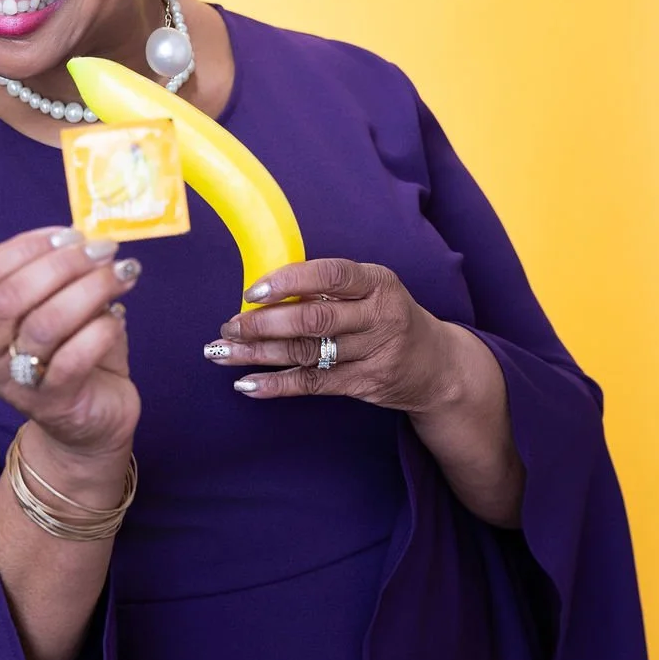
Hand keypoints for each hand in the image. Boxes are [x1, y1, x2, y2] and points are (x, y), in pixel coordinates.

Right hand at [0, 226, 141, 455]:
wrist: (91, 427)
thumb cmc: (75, 358)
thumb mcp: (60, 311)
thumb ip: (65, 279)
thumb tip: (93, 243)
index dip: (25, 246)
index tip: (70, 235)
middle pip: (9, 296)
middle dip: (60, 265)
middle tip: (102, 252)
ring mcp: (16, 383)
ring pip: (44, 325)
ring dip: (88, 290)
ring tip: (121, 274)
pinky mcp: (53, 404)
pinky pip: (74, 358)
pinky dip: (100, 329)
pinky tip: (118, 318)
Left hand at [204, 257, 454, 411]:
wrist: (436, 365)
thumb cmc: (386, 317)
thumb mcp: (370, 291)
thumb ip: (327, 289)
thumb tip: (262, 292)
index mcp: (378, 282)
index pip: (331, 275)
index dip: (289, 282)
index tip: (252, 291)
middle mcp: (380, 316)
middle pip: (315, 320)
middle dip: (264, 324)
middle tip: (228, 326)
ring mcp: (375, 353)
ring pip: (308, 353)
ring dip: (259, 354)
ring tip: (222, 352)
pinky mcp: (367, 384)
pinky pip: (314, 384)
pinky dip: (277, 384)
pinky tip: (246, 383)